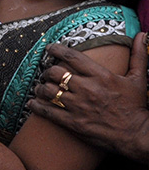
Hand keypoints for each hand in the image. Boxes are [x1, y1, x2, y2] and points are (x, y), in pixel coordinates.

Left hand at [28, 35, 148, 163]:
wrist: (137, 135)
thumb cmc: (136, 106)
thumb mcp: (138, 79)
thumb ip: (138, 56)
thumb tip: (143, 35)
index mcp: (100, 76)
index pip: (72, 57)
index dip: (56, 50)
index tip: (49, 48)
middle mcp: (86, 89)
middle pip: (55, 73)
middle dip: (47, 72)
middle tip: (47, 74)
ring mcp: (78, 106)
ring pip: (48, 91)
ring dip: (40, 88)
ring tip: (40, 88)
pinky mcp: (73, 122)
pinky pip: (48, 112)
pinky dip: (37, 106)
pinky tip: (32, 103)